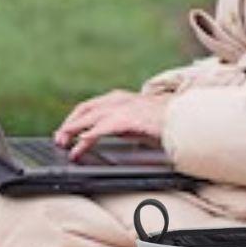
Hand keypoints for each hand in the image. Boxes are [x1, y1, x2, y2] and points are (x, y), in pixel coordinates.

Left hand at [53, 89, 169, 160]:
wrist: (186, 119)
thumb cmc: (165, 122)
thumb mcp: (136, 122)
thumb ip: (119, 126)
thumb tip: (99, 135)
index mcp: (119, 98)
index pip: (89, 107)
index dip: (74, 119)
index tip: (65, 131)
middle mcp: (118, 100)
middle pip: (84, 110)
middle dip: (68, 125)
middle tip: (58, 140)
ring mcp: (122, 108)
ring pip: (88, 118)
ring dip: (72, 131)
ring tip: (63, 144)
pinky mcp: (127, 119)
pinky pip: (100, 130)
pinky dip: (86, 139)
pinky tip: (79, 148)